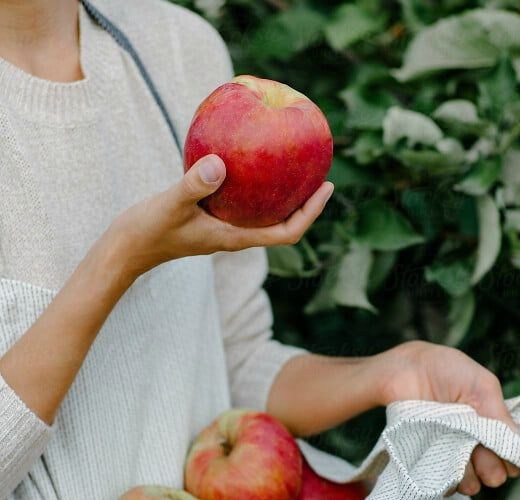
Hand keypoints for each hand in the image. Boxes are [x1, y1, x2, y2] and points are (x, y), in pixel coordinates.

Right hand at [110, 154, 333, 279]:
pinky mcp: (210, 219)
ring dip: (282, 194)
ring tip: (293, 163)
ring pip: (263, 214)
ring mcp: (223, 228)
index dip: (310, 214)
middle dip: (304, 202)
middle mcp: (234, 235)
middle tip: (320, 171)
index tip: (325, 188)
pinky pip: (241, 202)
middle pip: (282, 224)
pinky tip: (247, 159)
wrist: (125, 251)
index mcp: (235, 238)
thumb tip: (221, 164)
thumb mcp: (170, 204)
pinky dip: (253, 184)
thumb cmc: (147, 232)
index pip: (286, 233)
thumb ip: (195, 185)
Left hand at [374, 341, 519, 496]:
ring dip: (468, 476)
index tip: (504, 447)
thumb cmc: (448, 372)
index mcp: (494, 428)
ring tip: (457, 456)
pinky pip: (444, 486)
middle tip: (479, 451)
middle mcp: (476, 446)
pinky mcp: (430, 463)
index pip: (514, 457)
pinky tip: (438, 461)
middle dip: (491, 468)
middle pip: (495, 475)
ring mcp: (453, 456)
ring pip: (471, 485)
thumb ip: (502, 417)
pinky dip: (445, 479)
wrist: (406, 370)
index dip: (512, 457)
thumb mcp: (482, 387)